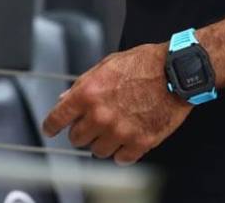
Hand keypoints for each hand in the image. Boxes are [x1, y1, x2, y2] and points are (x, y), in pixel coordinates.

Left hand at [42, 44, 190, 162]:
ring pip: (97, 152)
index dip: (51, 126)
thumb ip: (82, 85)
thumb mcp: (105, 66)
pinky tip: (125, 140)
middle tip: (91, 124)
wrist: (174, 73)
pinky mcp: (140, 143)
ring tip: (111, 131)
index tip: (51, 129)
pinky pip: (121, 159)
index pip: (58, 118)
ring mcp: (120, 132)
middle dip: (81, 132)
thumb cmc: (143, 65)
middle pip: (77, 139)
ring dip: (101, 143)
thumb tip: (65, 100)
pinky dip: (121, 152)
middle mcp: (100, 115)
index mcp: (88, 93)